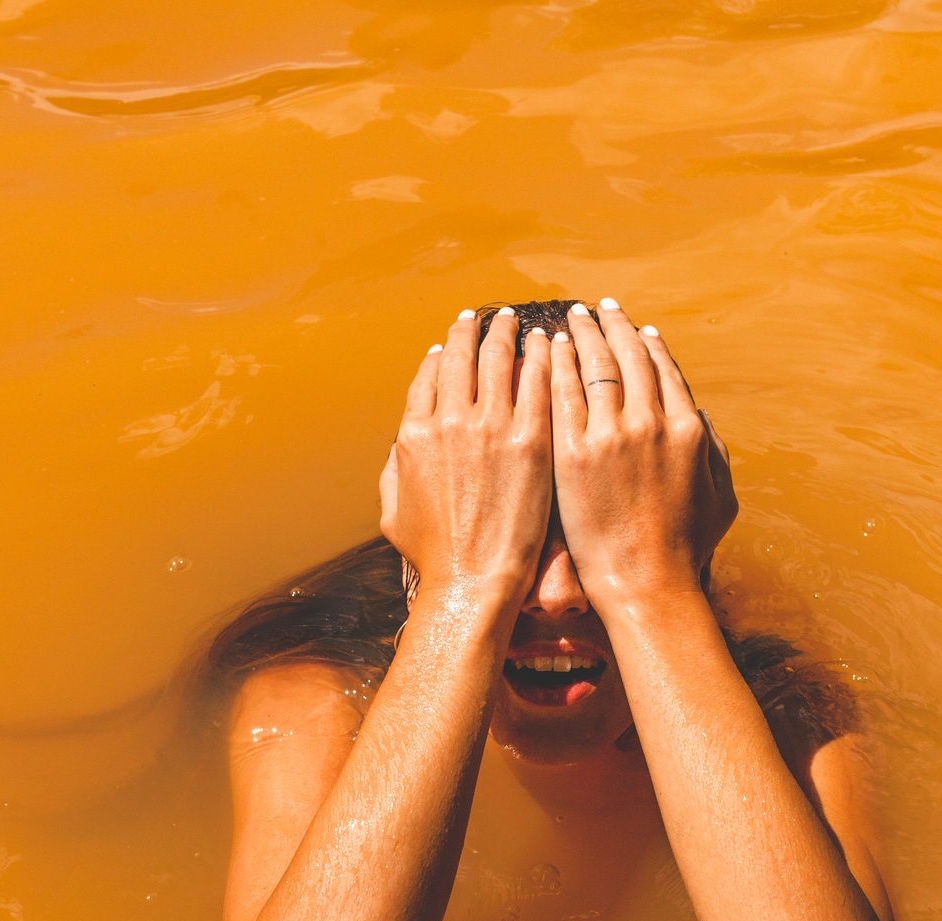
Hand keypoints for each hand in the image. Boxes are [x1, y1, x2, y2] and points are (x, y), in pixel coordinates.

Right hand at [380, 308, 553, 605]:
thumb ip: (392, 469)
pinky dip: (542, 357)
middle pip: (461, 358)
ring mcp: (491, 427)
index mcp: (414, 435)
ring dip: (507, 333)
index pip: (428, 378)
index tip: (449, 344)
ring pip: (500, 360)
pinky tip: (549, 345)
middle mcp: (449, 422)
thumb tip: (399, 446)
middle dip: (472, 331)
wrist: (474, 580)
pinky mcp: (531, 439)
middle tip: (484, 318)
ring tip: (516, 322)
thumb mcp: (392, 511)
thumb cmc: (434, 557)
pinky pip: (538, 382)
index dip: (440, 356)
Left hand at [548, 301, 737, 613]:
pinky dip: (553, 365)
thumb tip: (702, 418)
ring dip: (580, 334)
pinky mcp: (571, 454)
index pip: (664, 369)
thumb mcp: (721, 499)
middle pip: (627, 357)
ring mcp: (610, 435)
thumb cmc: (685, 552)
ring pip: (592, 366)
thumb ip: (715, 452)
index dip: (648, 343)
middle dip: (611, 326)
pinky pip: (559, 393)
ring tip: (569, 319)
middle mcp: (651, 422)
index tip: (636, 327)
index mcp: (688, 429)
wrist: (645, 587)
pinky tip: (545, 350)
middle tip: (596, 309)